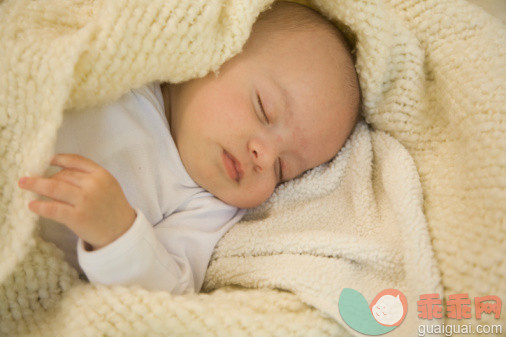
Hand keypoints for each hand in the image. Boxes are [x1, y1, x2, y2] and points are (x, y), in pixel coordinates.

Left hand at [19, 154, 135, 249]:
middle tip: (32, 180)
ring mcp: (85, 201)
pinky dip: (40, 206)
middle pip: (63, 175)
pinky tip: (32, 205)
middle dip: (46, 177)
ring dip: (36, 185)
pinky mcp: (77, 217)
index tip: (46, 160)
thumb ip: (89, 176)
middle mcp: (94, 185)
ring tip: (24, 184)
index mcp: (102, 174)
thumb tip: (59, 171)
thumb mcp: (109, 185)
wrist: (122, 232)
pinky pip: (53, 209)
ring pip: (54, 188)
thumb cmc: (113, 208)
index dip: (58, 159)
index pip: (75, 161)